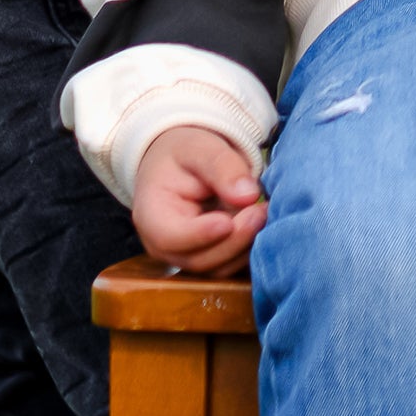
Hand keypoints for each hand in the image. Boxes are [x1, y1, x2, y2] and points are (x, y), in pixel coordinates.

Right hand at [132, 123, 266, 272]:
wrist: (180, 164)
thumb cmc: (184, 155)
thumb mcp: (199, 148)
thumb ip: (222, 167)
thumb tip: (248, 195)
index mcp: (151, 215)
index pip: (170, 237)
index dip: (200, 235)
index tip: (228, 221)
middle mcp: (163, 245)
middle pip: (199, 259)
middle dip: (234, 239)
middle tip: (260, 210)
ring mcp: (186, 257)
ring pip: (219, 268)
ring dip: (246, 245)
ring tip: (264, 211)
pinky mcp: (208, 260)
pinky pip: (231, 266)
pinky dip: (250, 249)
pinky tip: (263, 224)